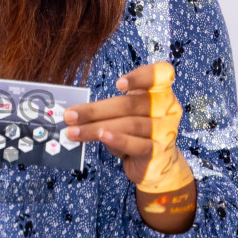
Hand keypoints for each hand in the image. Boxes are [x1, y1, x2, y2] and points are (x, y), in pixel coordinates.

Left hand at [64, 63, 195, 232]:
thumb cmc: (137, 132)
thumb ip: (110, 107)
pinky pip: (136, 144)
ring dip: (96, 128)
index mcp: (161, 92)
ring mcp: (164, 130)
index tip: (119, 85)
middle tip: (70, 115)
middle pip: (130, 104)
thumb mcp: (127, 114)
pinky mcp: (158, 152)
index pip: (159, 74)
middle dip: (96, 110)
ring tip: (73, 132)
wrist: (157, 163)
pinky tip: (102, 136)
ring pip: (129, 125)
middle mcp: (167, 108)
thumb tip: (74, 112)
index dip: (140, 77)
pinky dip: (118, 140)